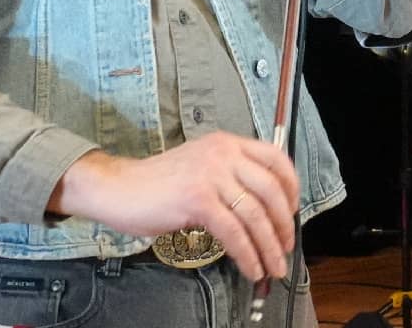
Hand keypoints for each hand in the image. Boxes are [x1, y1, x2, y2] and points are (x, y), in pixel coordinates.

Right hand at [48, 131, 298, 281]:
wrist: (118, 188)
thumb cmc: (156, 184)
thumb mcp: (200, 166)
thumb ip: (229, 176)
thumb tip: (263, 208)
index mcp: (225, 143)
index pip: (275, 157)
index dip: (291, 186)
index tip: (294, 210)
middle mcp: (222, 154)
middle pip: (271, 189)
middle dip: (284, 223)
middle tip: (285, 246)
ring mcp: (210, 175)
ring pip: (255, 215)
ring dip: (269, 246)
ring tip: (273, 266)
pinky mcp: (198, 200)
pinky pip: (234, 233)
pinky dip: (247, 254)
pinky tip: (250, 267)